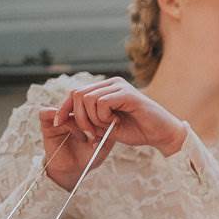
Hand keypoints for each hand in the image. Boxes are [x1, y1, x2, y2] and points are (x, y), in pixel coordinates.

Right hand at [39, 107, 115, 191]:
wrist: (75, 170)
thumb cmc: (90, 155)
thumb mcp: (105, 141)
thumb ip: (109, 129)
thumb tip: (114, 116)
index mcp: (85, 113)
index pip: (92, 101)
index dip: (102, 110)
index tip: (112, 124)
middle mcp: (72, 112)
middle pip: (80, 102)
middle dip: (93, 117)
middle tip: (101, 132)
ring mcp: (59, 117)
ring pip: (68, 108)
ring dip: (81, 122)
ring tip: (90, 137)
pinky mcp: (47, 124)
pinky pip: (48, 112)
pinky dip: (65, 122)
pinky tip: (78, 136)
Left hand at [53, 77, 186, 157]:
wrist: (162, 134)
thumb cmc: (138, 131)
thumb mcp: (107, 128)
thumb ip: (89, 121)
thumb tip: (65, 119)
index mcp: (105, 89)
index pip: (75, 93)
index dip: (64, 108)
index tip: (57, 123)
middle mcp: (111, 83)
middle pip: (78, 94)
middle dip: (78, 117)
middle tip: (90, 133)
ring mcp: (119, 86)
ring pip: (88, 98)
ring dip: (92, 119)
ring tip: (107, 128)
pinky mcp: (127, 94)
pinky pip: (102, 103)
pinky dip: (103, 117)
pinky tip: (114, 123)